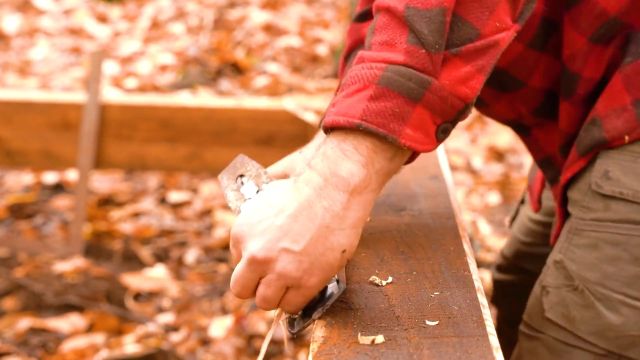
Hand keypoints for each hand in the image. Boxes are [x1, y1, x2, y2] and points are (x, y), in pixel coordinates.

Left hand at [229, 130, 410, 312]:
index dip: (254, 259)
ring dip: (277, 294)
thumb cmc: (306, 179)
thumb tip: (253, 205)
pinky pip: (292, 306)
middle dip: (256, 284)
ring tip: (290, 281)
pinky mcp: (308, 281)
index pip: (236, 261)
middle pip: (242, 289)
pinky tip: (305, 285)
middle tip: (273, 276)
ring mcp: (281, 271)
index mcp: (241, 232)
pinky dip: (297, 299)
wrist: (337, 184)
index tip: (269, 255)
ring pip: (265, 302)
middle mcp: (256, 255)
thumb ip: (256, 209)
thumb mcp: (266, 190)